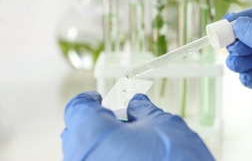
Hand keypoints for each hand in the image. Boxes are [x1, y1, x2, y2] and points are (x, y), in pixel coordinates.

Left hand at [61, 92, 213, 160]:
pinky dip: (107, 159)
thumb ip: (143, 110)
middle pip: (77, 133)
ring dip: (102, 145)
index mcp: (91, 133)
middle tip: (121, 121)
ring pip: (85, 154)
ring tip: (130, 144)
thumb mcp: (161, 125)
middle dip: (96, 124)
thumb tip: (136, 103)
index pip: (78, 108)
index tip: (99, 98)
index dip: (90, 100)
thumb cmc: (172, 159)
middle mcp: (81, 158)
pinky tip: (130, 159)